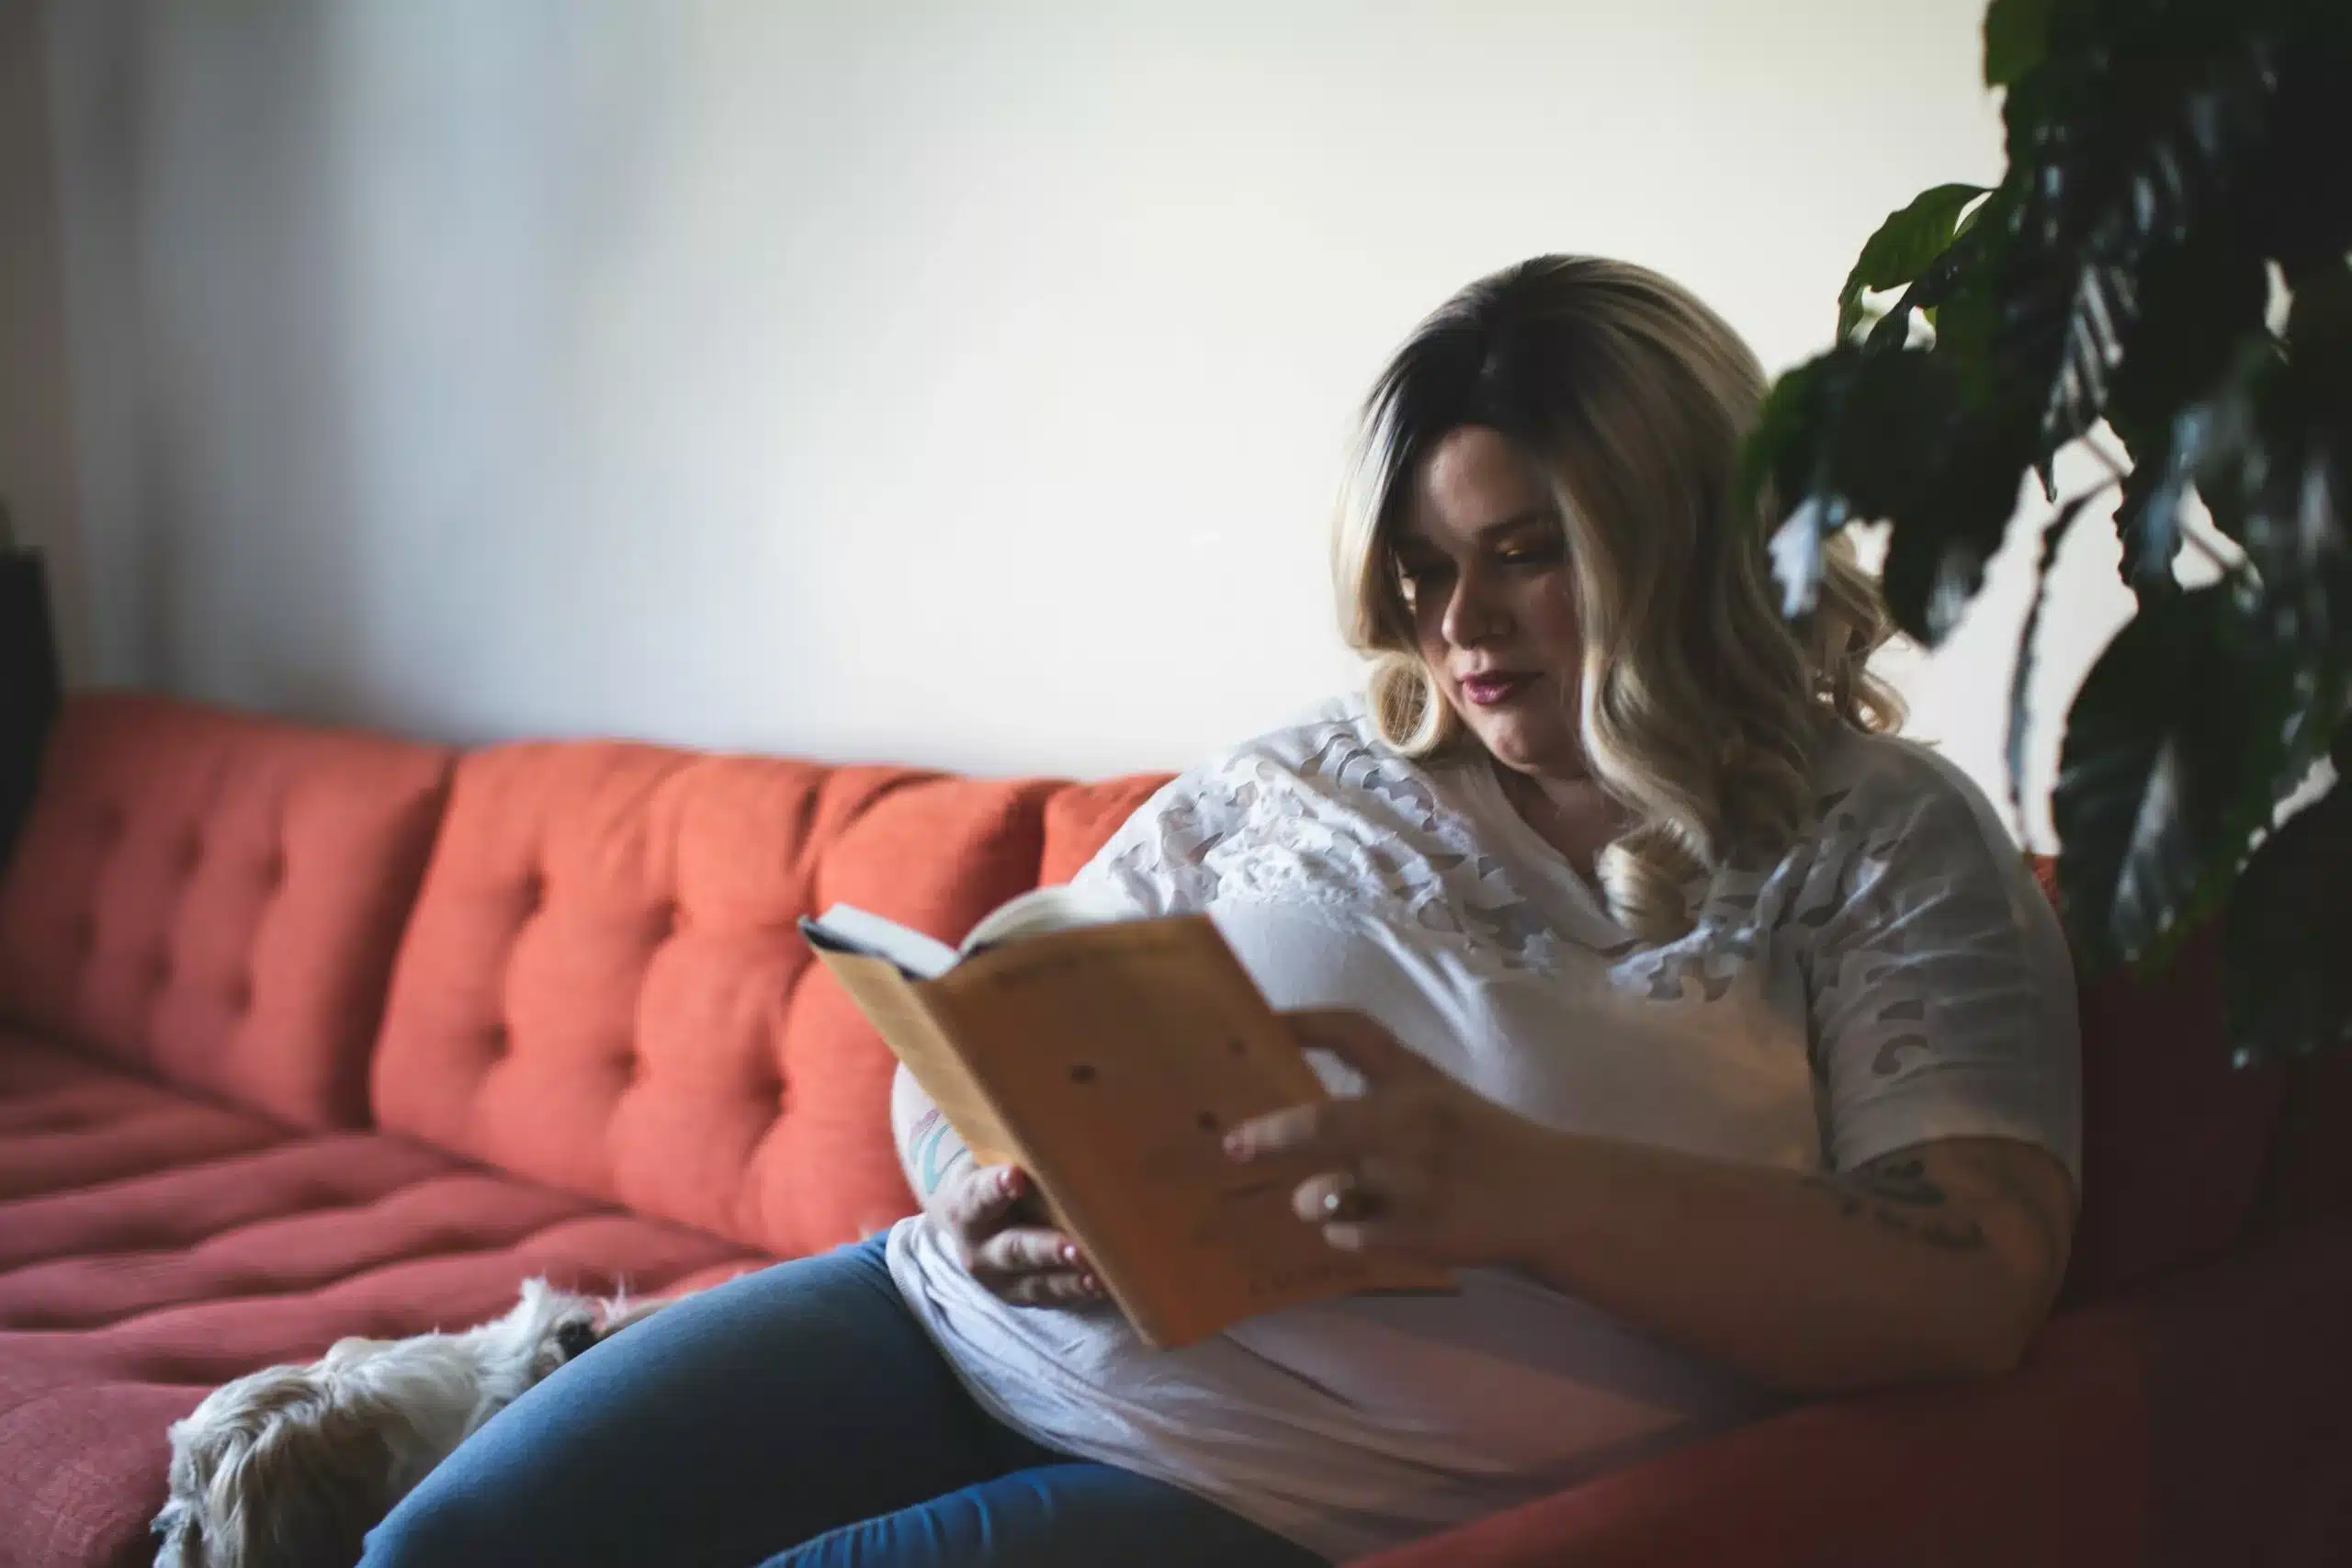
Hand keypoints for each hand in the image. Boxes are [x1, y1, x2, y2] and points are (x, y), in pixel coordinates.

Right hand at [931, 1163, 1109, 1307]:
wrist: (969, 1216)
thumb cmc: (994, 1172)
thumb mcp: (991, 1159)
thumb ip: (1016, 1148)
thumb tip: (1061, 1105)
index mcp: (965, 1205)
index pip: (978, 1195)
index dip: (996, 1187)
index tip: (1015, 1176)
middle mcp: (978, 1247)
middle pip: (1013, 1249)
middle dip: (1046, 1249)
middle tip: (1073, 1247)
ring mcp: (999, 1278)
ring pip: (1036, 1282)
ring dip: (1069, 1279)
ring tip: (1097, 1274)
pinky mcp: (1020, 1295)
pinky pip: (1051, 1297)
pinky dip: (1077, 1291)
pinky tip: (1106, 1286)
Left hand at [1222, 1008, 1566, 1266]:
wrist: (1553, 1198)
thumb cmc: (1482, 1143)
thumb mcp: (1436, 1095)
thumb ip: (1376, 1087)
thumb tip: (1286, 1091)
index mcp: (1416, 1079)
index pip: (1352, 1032)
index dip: (1299, 1023)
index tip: (1254, 1023)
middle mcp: (1415, 1124)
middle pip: (1324, 1123)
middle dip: (1272, 1135)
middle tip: (1233, 1145)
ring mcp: (1418, 1182)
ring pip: (1325, 1193)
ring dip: (1309, 1198)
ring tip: (1318, 1197)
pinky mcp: (1423, 1233)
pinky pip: (1348, 1235)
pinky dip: (1342, 1231)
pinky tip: (1361, 1226)